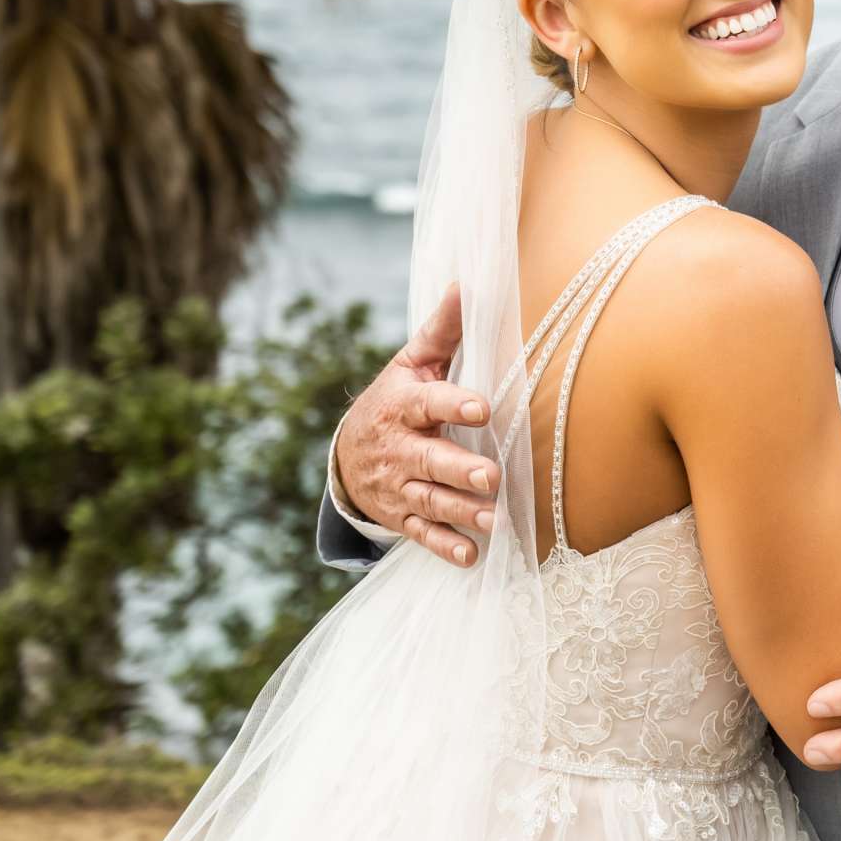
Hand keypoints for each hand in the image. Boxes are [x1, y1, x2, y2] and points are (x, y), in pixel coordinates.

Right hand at [334, 283, 497, 566]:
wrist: (348, 455)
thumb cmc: (396, 399)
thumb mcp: (410, 363)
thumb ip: (442, 331)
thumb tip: (468, 285)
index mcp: (402, 405)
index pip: (428, 403)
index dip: (453, 404)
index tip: (482, 406)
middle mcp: (399, 448)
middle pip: (429, 459)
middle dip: (458, 470)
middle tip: (491, 476)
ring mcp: (398, 485)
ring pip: (429, 500)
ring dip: (460, 512)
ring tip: (492, 519)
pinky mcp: (401, 515)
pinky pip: (421, 533)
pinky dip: (444, 546)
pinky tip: (470, 555)